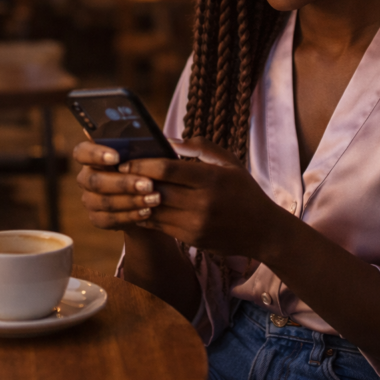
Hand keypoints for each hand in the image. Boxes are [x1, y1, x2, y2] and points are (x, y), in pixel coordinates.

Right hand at [73, 141, 161, 231]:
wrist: (145, 196)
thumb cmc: (143, 168)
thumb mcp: (143, 156)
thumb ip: (141, 149)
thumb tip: (154, 144)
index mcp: (92, 157)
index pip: (82, 152)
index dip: (96, 154)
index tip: (116, 157)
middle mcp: (86, 178)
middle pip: (95, 181)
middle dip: (123, 183)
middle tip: (148, 184)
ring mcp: (89, 199)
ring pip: (104, 202)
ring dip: (131, 201)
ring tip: (154, 199)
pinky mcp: (97, 218)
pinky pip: (109, 220)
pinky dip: (130, 216)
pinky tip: (147, 212)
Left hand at [118, 137, 287, 258]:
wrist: (263, 230)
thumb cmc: (244, 191)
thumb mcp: (230, 163)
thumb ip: (201, 148)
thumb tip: (169, 140)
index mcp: (211, 178)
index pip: (167, 168)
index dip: (141, 163)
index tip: (125, 159)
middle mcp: (202, 202)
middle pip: (156, 189)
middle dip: (132, 181)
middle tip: (115, 173)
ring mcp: (196, 224)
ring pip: (154, 209)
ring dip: (135, 199)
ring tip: (120, 189)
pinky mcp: (191, 239)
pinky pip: (160, 226)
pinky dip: (145, 214)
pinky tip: (135, 206)